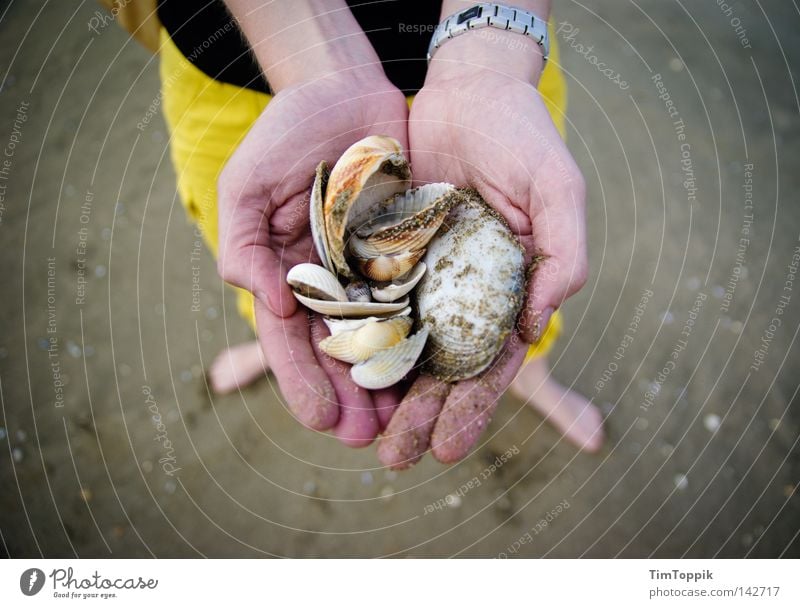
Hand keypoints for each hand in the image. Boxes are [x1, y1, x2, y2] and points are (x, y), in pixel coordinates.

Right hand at [217, 71, 409, 445]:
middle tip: (369, 441)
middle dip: (351, 399)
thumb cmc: (290, 129)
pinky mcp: (413, 253)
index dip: (303, 382)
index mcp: (287, 274)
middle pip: (340, 354)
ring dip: (391, 385)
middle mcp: (331, 282)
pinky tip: (439, 371)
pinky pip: (422, 300)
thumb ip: (244, 241)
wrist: (349, 87)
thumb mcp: (249, 180)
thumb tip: (266, 302)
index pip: (291, 342)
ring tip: (406, 425)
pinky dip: (427, 338)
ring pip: (384, 340)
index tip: (322, 420)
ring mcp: (374, 271)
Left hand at [378, 36, 586, 467]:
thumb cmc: (523, 138)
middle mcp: (462, 291)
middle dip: (421, 414)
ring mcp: (422, 273)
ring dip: (383, 390)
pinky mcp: (385, 251)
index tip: (451, 449)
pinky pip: (367, 297)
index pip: (490, 364)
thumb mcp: (559, 192)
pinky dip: (354, 333)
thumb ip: (562, 258)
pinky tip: (335, 369)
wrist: (470, 91)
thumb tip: (532, 329)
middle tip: (397, 461)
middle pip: (440, 366)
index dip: (473, 408)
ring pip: (399, 343)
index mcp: (506, 290)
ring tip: (361, 433)